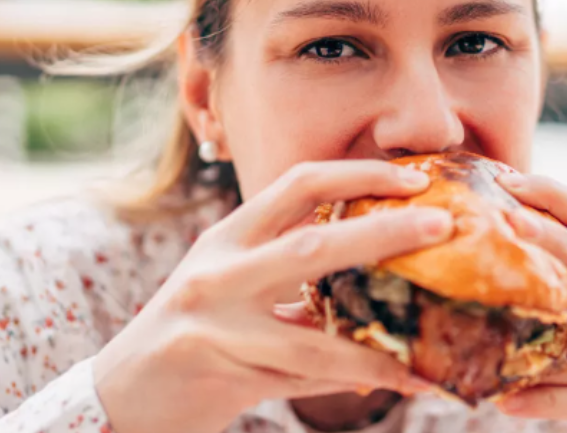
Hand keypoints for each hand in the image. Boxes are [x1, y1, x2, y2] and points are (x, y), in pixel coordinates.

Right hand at [94, 161, 453, 432]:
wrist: (124, 395)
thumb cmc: (191, 333)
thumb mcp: (232, 285)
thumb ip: (292, 274)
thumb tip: (379, 269)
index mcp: (229, 236)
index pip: (298, 183)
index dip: (359, 173)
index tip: (417, 176)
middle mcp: (218, 272)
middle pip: (312, 245)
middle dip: (384, 233)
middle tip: (443, 227)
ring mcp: (214, 325)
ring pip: (312, 338)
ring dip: (377, 349)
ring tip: (427, 355)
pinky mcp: (216, 372)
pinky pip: (300, 380)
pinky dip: (349, 382)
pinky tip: (393, 381)